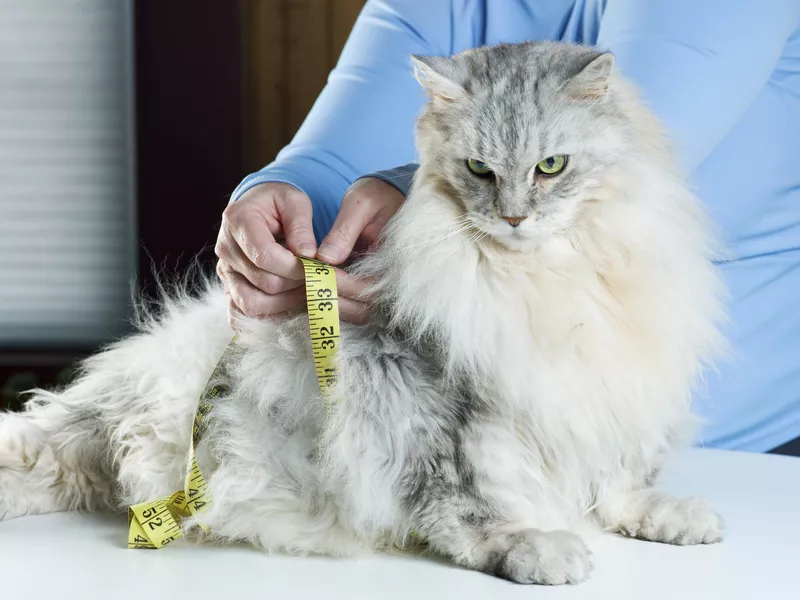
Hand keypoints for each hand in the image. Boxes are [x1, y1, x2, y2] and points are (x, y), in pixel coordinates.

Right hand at [215, 182, 316, 327]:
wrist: (259, 207)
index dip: (296, 268)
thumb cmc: (278, 202)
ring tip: (307, 291)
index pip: (265, 256)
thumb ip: (301, 227)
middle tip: (321, 280)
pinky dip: (266, 316)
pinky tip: (288, 306)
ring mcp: (225, 271)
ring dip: (286, 303)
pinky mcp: (229, 287)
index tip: (321, 269)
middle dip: (297, 285)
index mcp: (238, 220)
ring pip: (252, 304)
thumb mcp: (294, 201)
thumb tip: (308, 256)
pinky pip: (241, 313)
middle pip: (264, 283)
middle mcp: (225, 248)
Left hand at [316, 177, 404, 322]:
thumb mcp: (360, 204)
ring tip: (310, 287)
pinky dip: (337, 300)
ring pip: (359, 310)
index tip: (319, 272)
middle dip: (334, 298)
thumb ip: (343, 232)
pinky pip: (357, 303)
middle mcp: (393, 278)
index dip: (341, 284)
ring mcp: (385, 285)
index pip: (367, 286)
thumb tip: (326, 259)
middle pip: (363, 307)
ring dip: (334, 303)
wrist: (391, 195)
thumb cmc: (377, 195)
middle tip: (307, 285)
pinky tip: (318, 286)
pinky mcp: (375, 284)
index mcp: (395, 258)